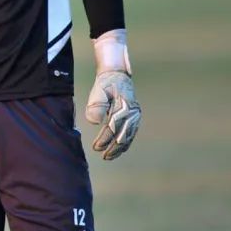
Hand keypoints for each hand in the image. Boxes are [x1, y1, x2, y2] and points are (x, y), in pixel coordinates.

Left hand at [85, 30, 140, 160]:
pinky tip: (119, 148)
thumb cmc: (106, 82)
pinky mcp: (134, 116)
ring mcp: (135, 114)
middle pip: (123, 134)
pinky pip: (131, 132)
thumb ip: (96, 105)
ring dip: (120, 147)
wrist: (117, 74)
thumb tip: (94, 122)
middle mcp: (132, 112)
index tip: (96, 147)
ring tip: (110, 156)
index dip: (105, 139)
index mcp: (124, 106)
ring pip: (129, 135)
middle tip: (103, 156)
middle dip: (113, 147)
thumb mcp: (98, 90)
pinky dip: (125, 141)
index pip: (113, 127)